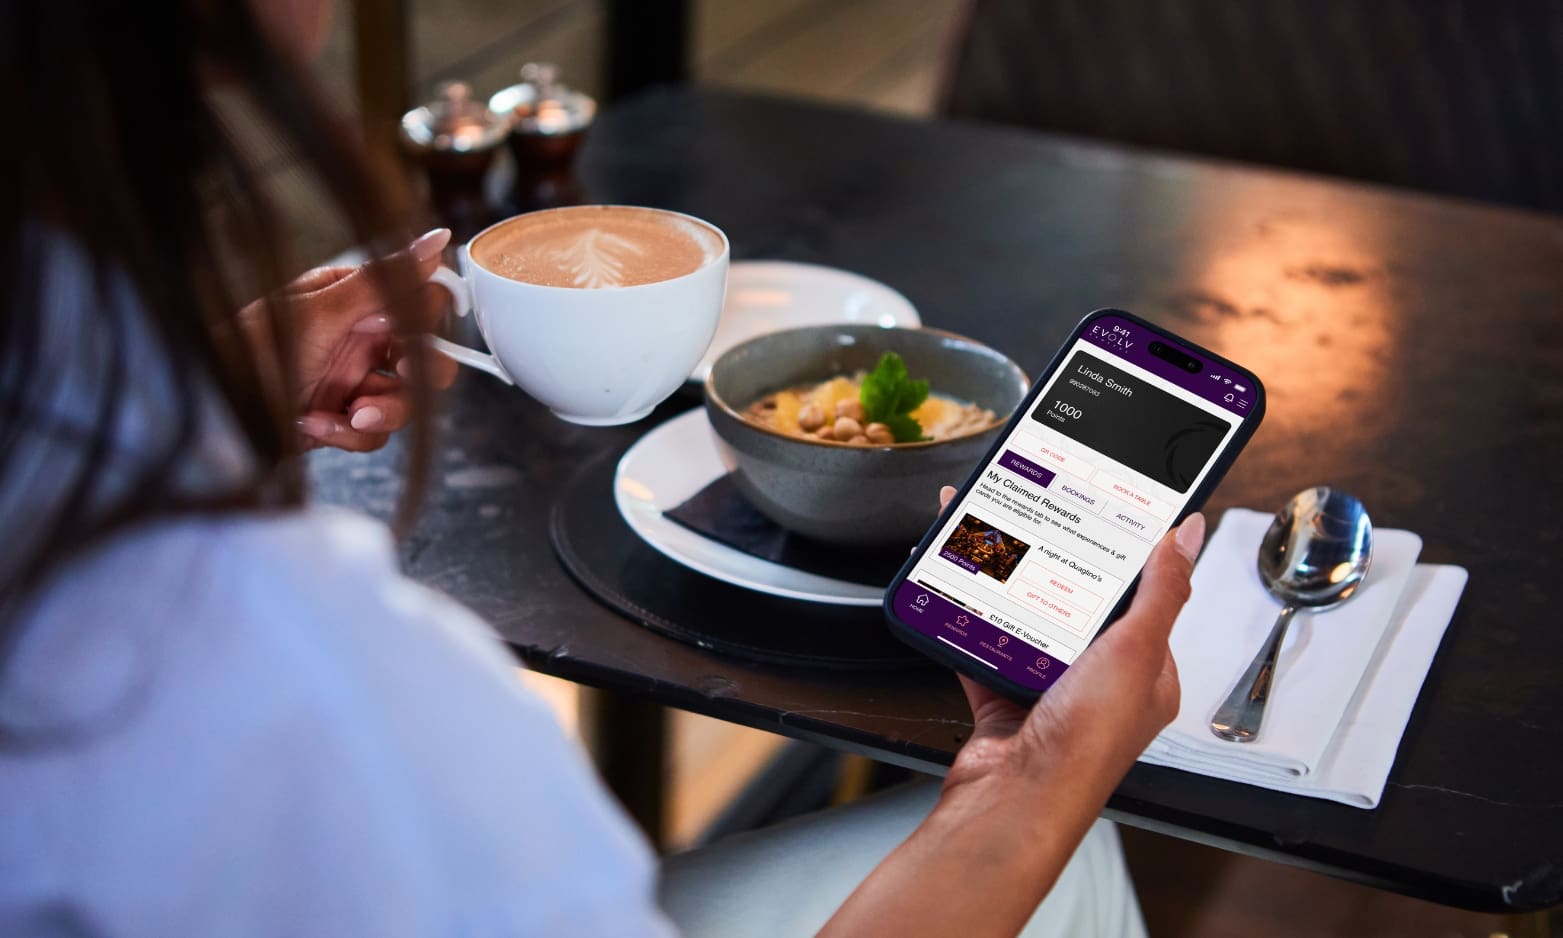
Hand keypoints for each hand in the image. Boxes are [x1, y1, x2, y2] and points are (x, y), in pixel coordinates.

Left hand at [239, 228, 459, 451]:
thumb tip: (437, 239)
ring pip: (408, 401)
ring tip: (354, 416)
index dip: (425, 323)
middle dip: (421, 373)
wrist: (213, 413)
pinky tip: (315, 425)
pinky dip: (350, 435)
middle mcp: (359, 340)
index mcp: (354, 302)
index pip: (420, 304)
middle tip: (404, 374)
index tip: (405, 335)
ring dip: (387, 412)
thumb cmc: (252, 354)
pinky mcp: (342, 421)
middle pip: (426, 357)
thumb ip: (384, 280)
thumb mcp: (322, 312)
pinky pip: (376, 435)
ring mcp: (352, 382)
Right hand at [819, 492, 1202, 936]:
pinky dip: (972, 620)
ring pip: (1031, 622)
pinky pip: (987, 646)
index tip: (1108, 520)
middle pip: (1081, 606)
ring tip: (1000, 551)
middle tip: (1043, 524)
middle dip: (1058, 567)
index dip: (1127, 559)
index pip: (1146, 601)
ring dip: (1013, 590)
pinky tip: (963, 591)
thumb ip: (1162, 591)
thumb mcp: (1137, 652)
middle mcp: (1100, 684)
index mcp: (1146, 674)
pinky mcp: (1005, 697)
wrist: (1014, 799)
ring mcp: (1051, 691)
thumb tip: (1189, 537)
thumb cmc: (1085, 748)